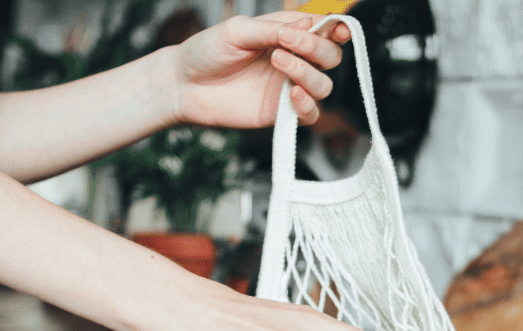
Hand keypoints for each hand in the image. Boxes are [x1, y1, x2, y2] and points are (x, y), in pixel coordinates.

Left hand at [171, 12, 350, 128]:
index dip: (337, 29)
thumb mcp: (239, 30)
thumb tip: (310, 24)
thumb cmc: (208, 51)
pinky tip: (291, 93)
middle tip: (287, 43)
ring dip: (307, 72)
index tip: (337, 29)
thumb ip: (274, 28)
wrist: (185, 84)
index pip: (324, 32)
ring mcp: (289, 88)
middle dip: (317, 49)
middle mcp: (294, 61)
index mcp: (286, 35)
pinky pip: (311, 115)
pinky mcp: (282, 114)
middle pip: (331, 58)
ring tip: (277, 62)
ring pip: (324, 86)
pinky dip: (307, 104)